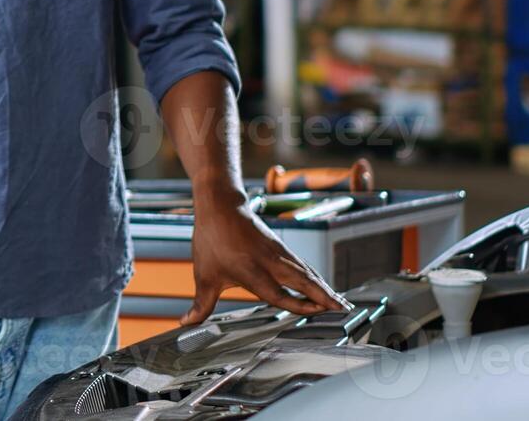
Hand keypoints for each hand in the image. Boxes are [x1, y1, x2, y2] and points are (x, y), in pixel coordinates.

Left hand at [183, 186, 348, 325]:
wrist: (220, 205)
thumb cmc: (212, 240)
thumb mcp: (204, 275)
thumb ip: (201, 304)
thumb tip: (185, 323)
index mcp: (252, 271)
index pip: (279, 293)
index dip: (298, 304)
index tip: (316, 312)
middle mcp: (270, 262)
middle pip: (302, 281)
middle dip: (323, 297)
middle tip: (343, 310)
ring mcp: (279, 253)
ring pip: (306, 272)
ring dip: (324, 288)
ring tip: (341, 303)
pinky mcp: (281, 248)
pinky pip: (303, 265)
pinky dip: (317, 277)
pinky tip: (324, 287)